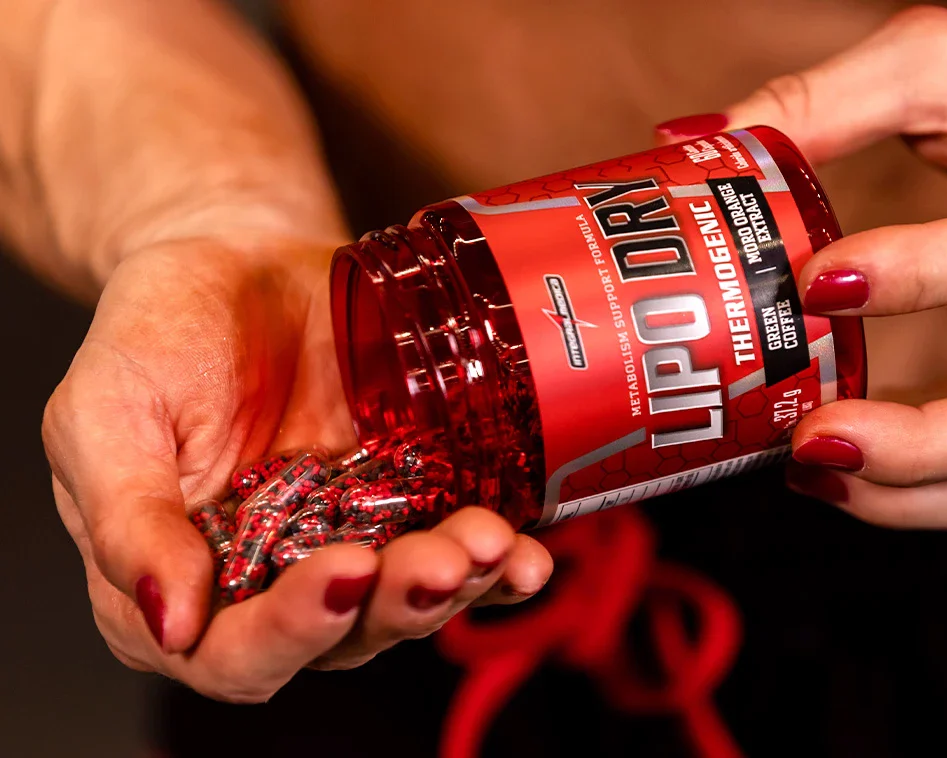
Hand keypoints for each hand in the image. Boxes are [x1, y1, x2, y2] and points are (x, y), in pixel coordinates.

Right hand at [42, 238, 552, 701]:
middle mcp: (275, 578)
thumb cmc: (157, 331)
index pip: (237, 652)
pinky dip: (500, 561)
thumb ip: (125, 517)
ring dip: (460, 583)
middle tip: (445, 559)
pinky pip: (458, 545)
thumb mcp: (103, 409)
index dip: (295, 631)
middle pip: (346, 635)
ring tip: (493, 541)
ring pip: (411, 598)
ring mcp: (352, 538)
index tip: (345, 572)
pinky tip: (529, 552)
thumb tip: (171, 622)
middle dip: (402, 604)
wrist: (239, 256)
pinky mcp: (410, 497)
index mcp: (187, 578)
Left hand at [702, 8, 946, 527]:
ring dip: (911, 494)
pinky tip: (845, 469)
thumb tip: (704, 145)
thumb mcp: (942, 63)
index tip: (815, 282)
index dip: (923, 278)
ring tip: (809, 469)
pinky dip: (926, 490)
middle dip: (916, 448)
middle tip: (808, 441)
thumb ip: (829, 103)